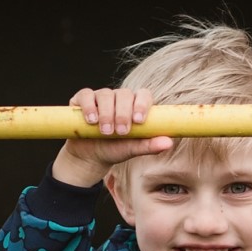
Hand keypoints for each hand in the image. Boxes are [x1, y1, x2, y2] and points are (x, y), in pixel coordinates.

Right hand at [51, 87, 173, 187]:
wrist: (89, 157)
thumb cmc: (113, 150)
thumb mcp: (131, 150)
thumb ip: (149, 145)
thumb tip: (169, 143)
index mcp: (134, 106)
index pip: (143, 95)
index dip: (142, 104)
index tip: (139, 120)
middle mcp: (118, 98)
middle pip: (124, 94)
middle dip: (123, 113)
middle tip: (121, 132)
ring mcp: (100, 97)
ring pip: (105, 94)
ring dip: (107, 114)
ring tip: (106, 132)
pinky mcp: (82, 99)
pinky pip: (86, 95)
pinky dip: (89, 107)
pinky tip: (91, 121)